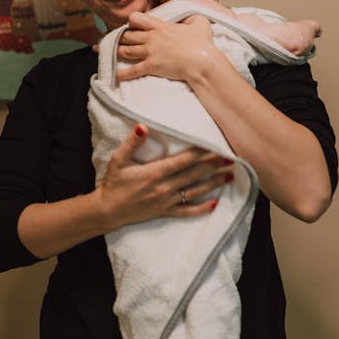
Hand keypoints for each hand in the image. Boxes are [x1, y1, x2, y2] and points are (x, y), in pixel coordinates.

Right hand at [97, 124, 231, 228]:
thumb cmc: (112, 184)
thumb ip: (132, 143)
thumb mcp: (118, 160)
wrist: (107, 211)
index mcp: (154, 172)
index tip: (215, 144)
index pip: (183, 160)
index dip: (201, 152)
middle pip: (194, 174)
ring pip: (195, 191)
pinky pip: (186, 211)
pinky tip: (215, 204)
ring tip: (230, 176)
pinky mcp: (164, 211)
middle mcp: (164, 187)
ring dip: (213, 183)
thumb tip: (144, 126)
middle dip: (213, 165)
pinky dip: (201, 208)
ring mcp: (166, 201)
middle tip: (232, 158)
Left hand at [115, 11, 221, 82]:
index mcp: (159, 26)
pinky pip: (132, 70)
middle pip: (127, 35)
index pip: (136, 18)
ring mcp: (149, 52)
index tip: (131, 26)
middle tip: (110, 39)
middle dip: (118, 37)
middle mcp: (151, 37)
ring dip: (115, 51)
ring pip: (125, 50)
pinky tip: (115, 74)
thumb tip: (191, 19)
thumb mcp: (199, 23)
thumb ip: (191, 18)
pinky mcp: (151, 66)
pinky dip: (122, 73)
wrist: (201, 61)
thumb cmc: (202, 42)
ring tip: (107, 53)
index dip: (131, 21)